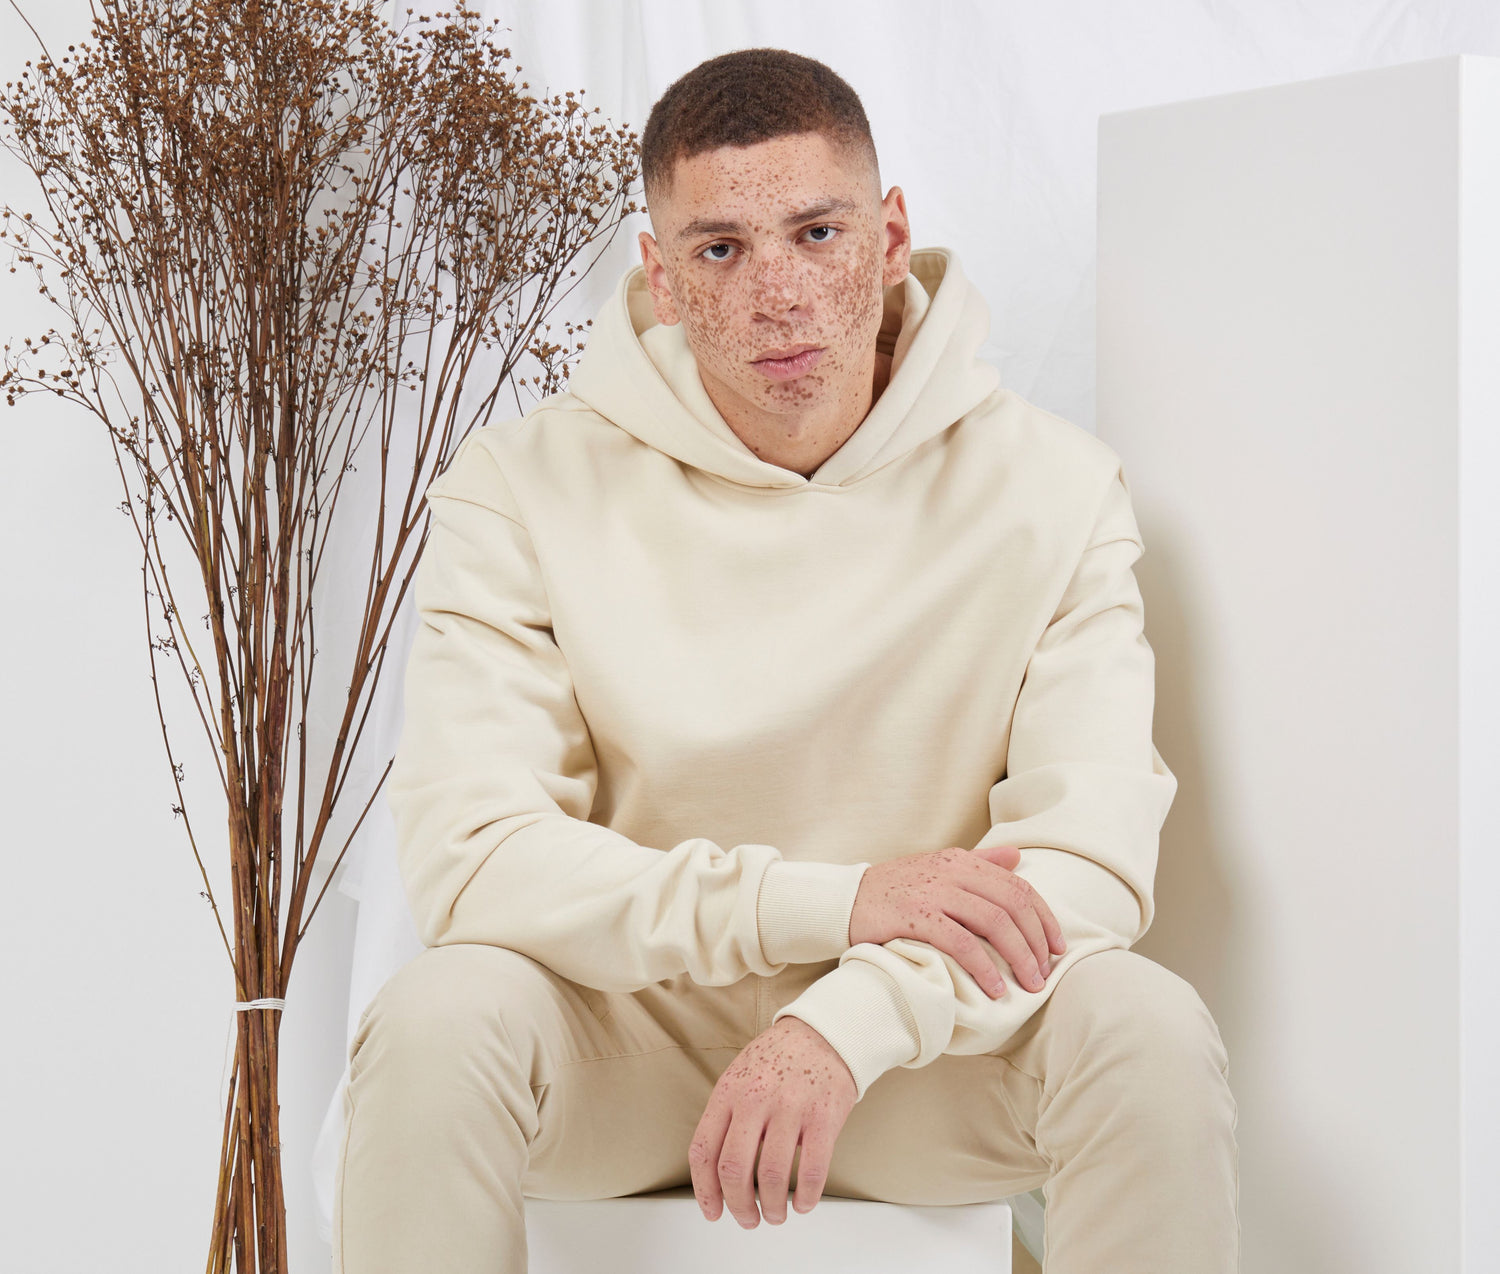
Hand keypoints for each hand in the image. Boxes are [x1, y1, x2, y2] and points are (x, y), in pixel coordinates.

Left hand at [689, 1016, 855, 1227]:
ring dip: (772, 1208)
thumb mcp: (740, 1076)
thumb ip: (726, 1118)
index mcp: (728, 1092)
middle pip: (734, 1171)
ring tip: (775, 1214)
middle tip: (747, 1219)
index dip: (705, 1191)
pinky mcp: (823, 1117)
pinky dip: (806, 1197)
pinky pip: (812, 1171)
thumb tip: (717, 1175)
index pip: (704, 1151)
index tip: (713, 1211)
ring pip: (773, 1177)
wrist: (825, 1032)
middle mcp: (755, 1099)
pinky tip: (803, 1203)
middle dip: (738, 1207)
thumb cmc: (779, 1059)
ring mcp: (790, 1107)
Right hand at [848, 843, 1066, 996]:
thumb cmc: (894, 891)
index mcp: (961, 860)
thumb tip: (1016, 857)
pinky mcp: (916, 916)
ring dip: (1018, 956)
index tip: (1057, 947)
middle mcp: (951, 871)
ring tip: (1028, 983)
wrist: (843, 901)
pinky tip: (994, 988)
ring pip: (994, 922)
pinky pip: (962, 942)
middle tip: (1044, 973)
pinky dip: (983, 967)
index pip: (1018, 886)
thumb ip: (978, 863)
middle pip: (1013, 904)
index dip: (1044, 918)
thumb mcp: (938, 869)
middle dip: (1036, 942)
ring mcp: (934, 892)